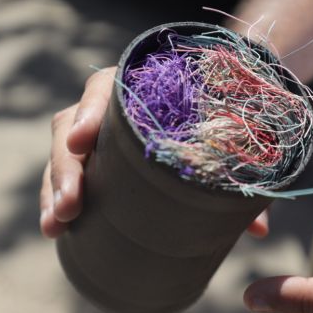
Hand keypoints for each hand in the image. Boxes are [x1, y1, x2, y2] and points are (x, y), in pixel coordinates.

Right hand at [39, 67, 269, 238]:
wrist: (216, 101)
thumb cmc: (222, 112)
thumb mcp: (233, 136)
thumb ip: (241, 177)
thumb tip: (258, 229)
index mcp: (140, 83)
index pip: (104, 89)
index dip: (90, 113)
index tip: (80, 141)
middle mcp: (111, 103)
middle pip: (72, 124)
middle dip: (66, 167)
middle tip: (70, 207)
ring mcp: (98, 130)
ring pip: (63, 151)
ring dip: (54, 189)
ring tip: (55, 227)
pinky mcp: (94, 156)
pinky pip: (66, 173)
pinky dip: (57, 198)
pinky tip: (55, 229)